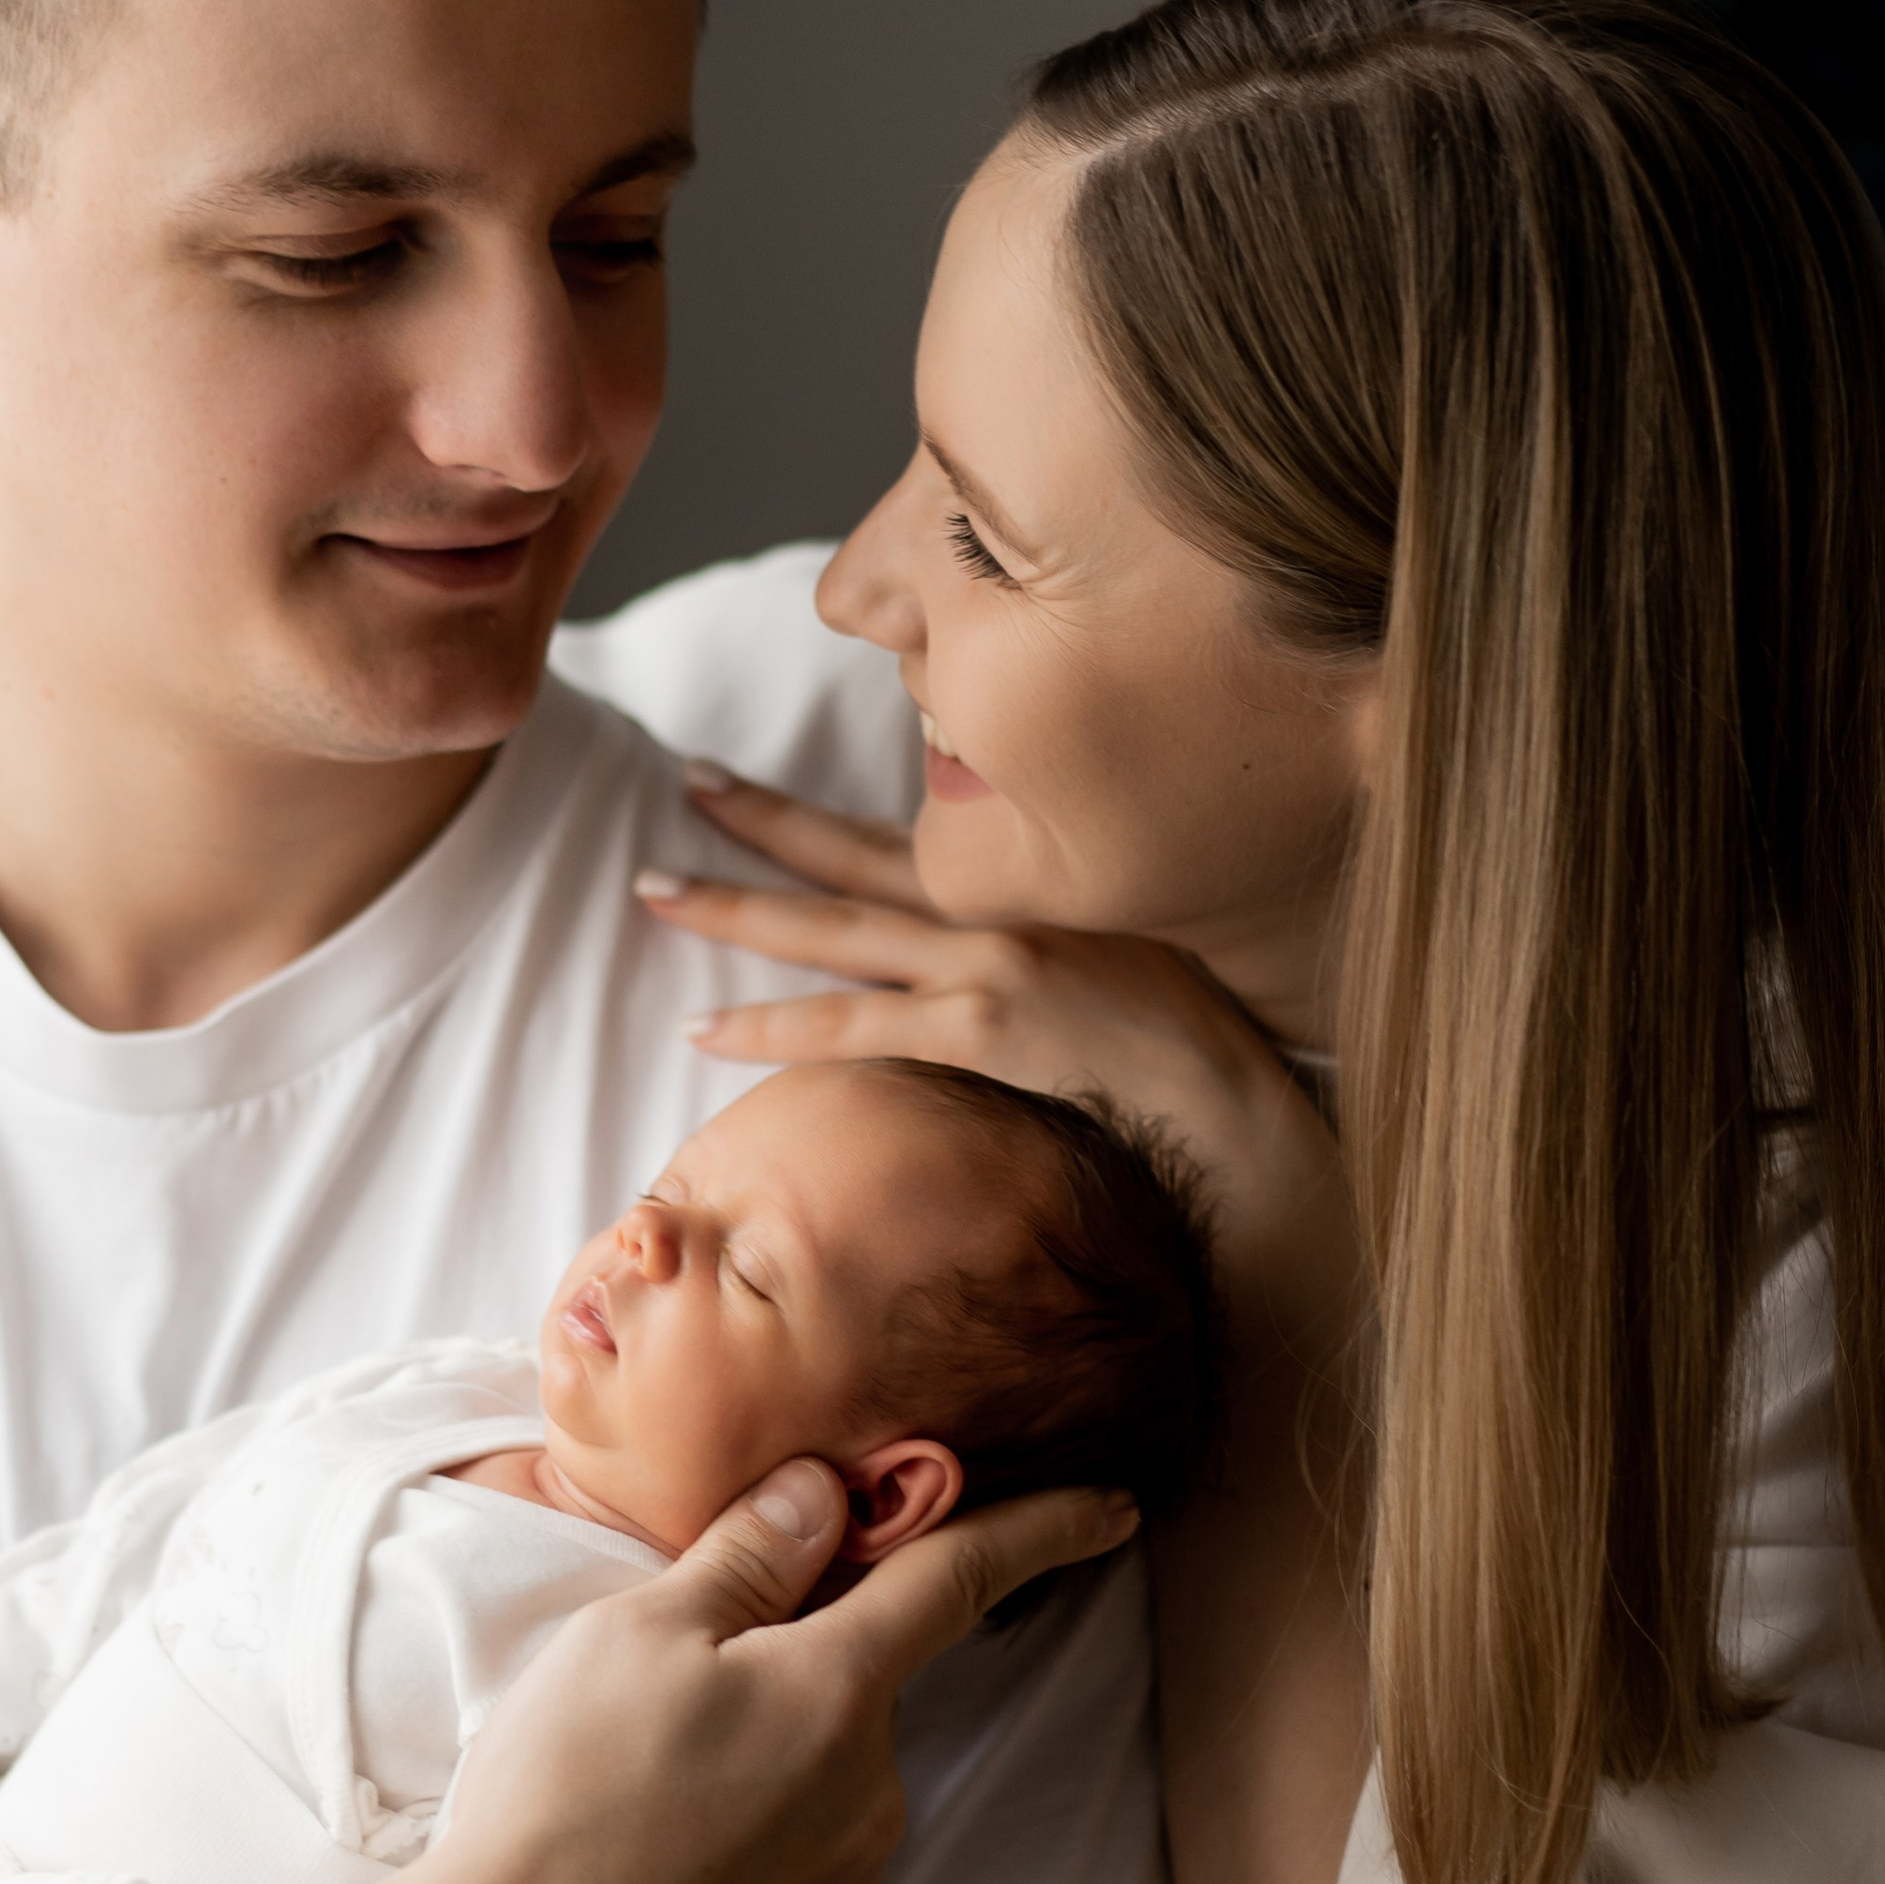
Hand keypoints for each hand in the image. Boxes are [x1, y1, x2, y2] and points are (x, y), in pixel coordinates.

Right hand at [414, 1452, 1137, 1883]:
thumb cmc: (564, 1798)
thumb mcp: (637, 1633)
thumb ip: (749, 1556)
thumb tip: (828, 1493)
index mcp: (841, 1692)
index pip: (962, 1579)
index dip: (1041, 1528)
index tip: (1114, 1507)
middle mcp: (872, 1795)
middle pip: (857, 1686)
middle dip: (794, 1666)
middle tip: (665, 1685)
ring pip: (820, 1780)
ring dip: (759, 1761)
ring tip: (628, 1789)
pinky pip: (791, 1866)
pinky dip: (740, 1845)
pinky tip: (648, 1862)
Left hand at [640, 768, 1356, 1347]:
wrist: (1229, 1094)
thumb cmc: (1179, 1043)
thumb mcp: (1107, 964)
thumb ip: (1034, 948)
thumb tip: (980, 969)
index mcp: (1017, 892)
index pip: (893, 842)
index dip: (814, 819)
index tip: (740, 789)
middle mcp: (992, 915)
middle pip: (852, 861)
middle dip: (760, 825)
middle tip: (680, 790)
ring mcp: (984, 967)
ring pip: (834, 931)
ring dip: (738, 911)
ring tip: (656, 892)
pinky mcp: (982, 1029)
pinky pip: (855, 1026)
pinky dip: (777, 1027)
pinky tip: (708, 1028)